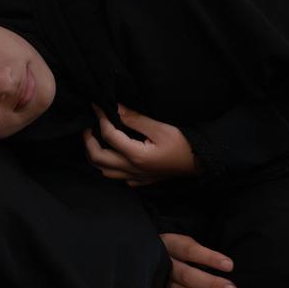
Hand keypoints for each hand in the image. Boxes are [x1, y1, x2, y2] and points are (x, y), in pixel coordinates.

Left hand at [84, 104, 198, 184]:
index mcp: (136, 155)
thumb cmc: (182, 144)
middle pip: (98, 158)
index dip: (100, 118)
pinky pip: (117, 177)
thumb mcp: (159, 127)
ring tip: (97, 140)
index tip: (96, 106)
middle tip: (89, 127)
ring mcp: (135, 178)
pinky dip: (109, 166)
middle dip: (88, 141)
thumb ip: (135, 119)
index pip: (108, 135)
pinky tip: (113, 155)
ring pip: (104, 171)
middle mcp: (132, 170)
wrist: (199, 162)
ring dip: (96, 156)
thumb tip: (115, 107)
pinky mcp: (140, 181)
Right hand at [158, 233, 237, 287]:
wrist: (145, 257)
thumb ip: (198, 251)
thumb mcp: (182, 241)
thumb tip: (227, 263)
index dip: (209, 258)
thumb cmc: (174, 249)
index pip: (189, 250)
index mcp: (170, 243)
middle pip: (186, 275)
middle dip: (211, 284)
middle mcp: (161, 262)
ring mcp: (158, 281)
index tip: (229, 265)